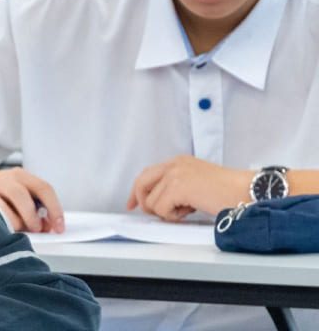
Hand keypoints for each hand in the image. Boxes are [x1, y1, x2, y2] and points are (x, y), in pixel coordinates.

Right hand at [0, 167, 64, 232]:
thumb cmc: (2, 196)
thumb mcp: (21, 197)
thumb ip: (34, 209)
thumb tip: (46, 226)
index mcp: (20, 176)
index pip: (43, 188)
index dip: (54, 209)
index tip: (59, 227)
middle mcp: (5, 178)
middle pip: (21, 196)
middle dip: (32, 217)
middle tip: (36, 230)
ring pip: (3, 208)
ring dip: (14, 223)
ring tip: (17, 230)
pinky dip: (1, 225)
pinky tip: (3, 230)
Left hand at [126, 155, 249, 220]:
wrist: (246, 191)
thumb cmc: (227, 191)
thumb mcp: (196, 183)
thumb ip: (175, 187)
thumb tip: (156, 203)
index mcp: (178, 162)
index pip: (147, 174)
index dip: (137, 191)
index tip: (133, 204)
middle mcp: (174, 164)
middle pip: (141, 183)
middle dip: (143, 201)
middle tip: (152, 214)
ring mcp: (174, 174)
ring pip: (151, 201)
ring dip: (167, 212)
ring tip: (188, 209)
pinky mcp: (177, 187)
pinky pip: (161, 209)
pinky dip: (173, 216)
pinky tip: (191, 211)